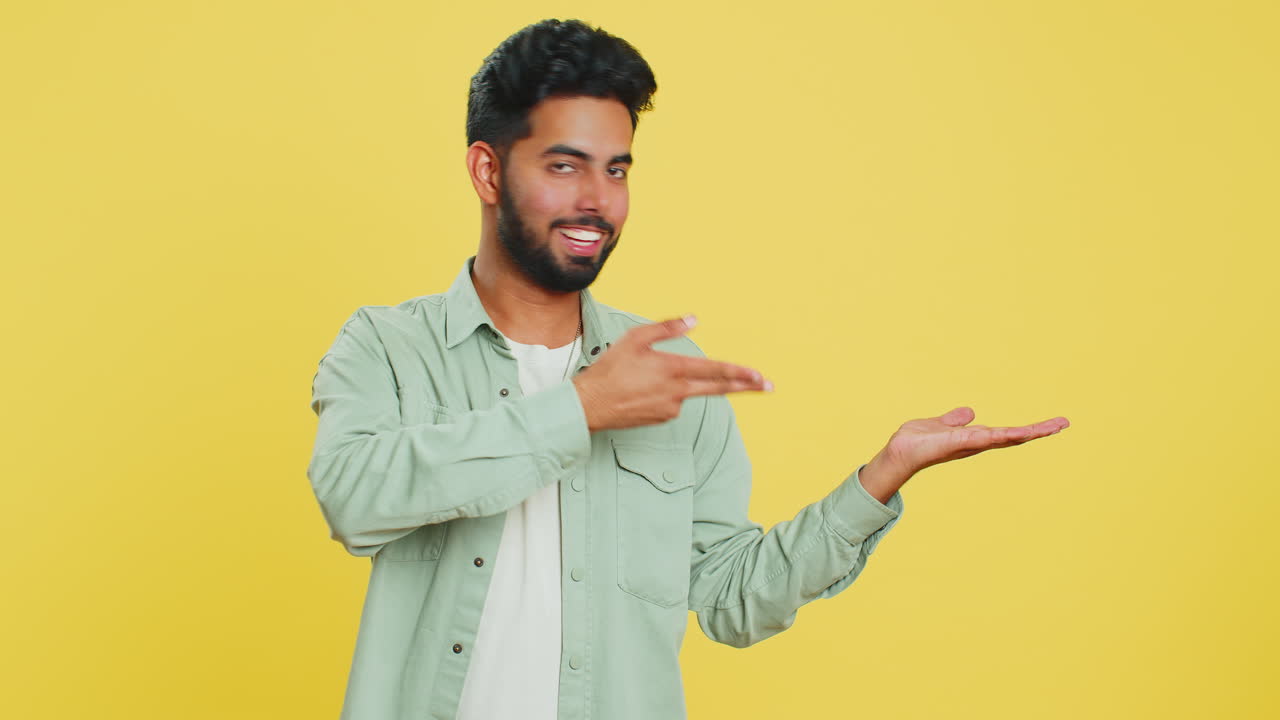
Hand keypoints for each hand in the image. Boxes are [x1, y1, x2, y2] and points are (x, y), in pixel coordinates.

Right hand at [572, 315, 771, 432]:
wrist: (590, 405)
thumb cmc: (610, 368)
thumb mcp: (636, 338)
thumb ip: (668, 328)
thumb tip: (693, 319)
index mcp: (674, 369)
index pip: (716, 371)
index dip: (741, 373)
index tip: (760, 376)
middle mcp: (678, 391)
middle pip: (719, 388)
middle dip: (746, 386)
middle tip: (768, 386)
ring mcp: (671, 408)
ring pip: (688, 392)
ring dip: (679, 384)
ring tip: (641, 379)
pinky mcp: (662, 418)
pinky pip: (672, 402)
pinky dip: (665, 394)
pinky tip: (641, 391)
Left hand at [859, 407, 1069, 502]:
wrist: (900, 451)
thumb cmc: (917, 441)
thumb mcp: (940, 425)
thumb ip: (954, 420)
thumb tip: (969, 413)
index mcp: (975, 438)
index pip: (1007, 433)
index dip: (1028, 429)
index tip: (1051, 424)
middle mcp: (977, 443)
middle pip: (1014, 436)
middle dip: (1039, 431)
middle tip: (1063, 423)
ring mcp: (971, 444)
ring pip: (1006, 437)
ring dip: (1030, 432)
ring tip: (1054, 426)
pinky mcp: (960, 443)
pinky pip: (985, 437)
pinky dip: (1003, 435)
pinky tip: (1020, 432)